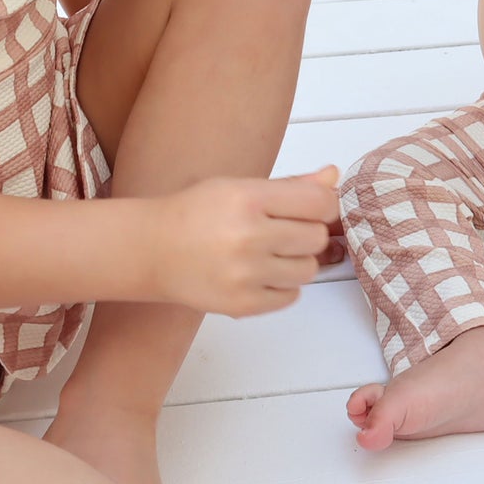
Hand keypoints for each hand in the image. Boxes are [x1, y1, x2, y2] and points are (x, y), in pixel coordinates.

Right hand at [148, 166, 340, 316]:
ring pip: (309, 270)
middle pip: (317, 237)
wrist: (151, 250)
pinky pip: (291, 296)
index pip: (319, 203)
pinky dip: (282, 285)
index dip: (323, 204)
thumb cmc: (194, 213)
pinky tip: (259, 271)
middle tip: (282, 229)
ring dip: (296, 260)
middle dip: (307, 232)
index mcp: (248, 198)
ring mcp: (245, 274)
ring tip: (268, 252)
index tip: (313, 207)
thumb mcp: (238, 186)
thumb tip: (333, 178)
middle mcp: (248, 236)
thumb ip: (290, 185)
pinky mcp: (242, 305)